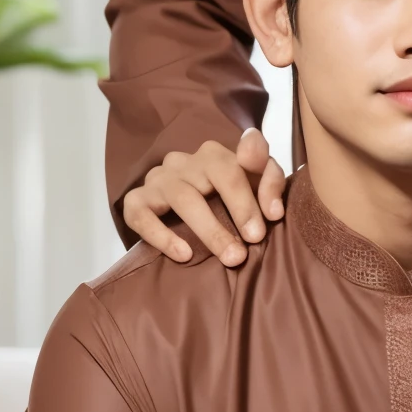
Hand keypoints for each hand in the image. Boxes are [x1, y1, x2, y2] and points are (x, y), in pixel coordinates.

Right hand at [123, 129, 285, 265]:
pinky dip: (163, 236)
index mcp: (216, 154)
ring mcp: (158, 178)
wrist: (176, 216)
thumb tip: (274, 211)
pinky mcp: (136, 200)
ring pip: (183, 197)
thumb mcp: (253, 187)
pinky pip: (141, 215)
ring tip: (230, 256)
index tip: (275, 217)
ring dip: (210, 229)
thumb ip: (270, 184)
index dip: (263, 187)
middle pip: (218, 174)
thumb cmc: (224, 201)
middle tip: (255, 241)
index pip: (247, 158)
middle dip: (241, 208)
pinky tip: (184, 255)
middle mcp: (185, 161)